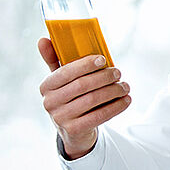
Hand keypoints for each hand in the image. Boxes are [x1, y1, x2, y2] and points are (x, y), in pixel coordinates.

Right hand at [37, 38, 131, 159]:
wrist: (74, 130)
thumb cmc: (70, 97)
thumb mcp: (62, 81)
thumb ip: (55, 60)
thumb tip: (43, 39)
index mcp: (46, 85)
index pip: (65, 71)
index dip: (85, 64)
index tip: (103, 59)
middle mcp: (49, 102)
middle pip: (82, 85)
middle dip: (104, 77)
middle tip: (119, 73)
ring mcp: (60, 118)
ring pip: (92, 100)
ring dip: (113, 91)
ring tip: (125, 86)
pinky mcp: (74, 130)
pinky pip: (99, 116)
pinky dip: (116, 107)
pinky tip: (126, 100)